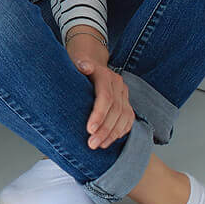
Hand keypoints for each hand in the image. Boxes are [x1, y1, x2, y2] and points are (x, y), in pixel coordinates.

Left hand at [66, 29, 132, 150]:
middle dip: (105, 130)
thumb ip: (80, 64)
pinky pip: (128, 119)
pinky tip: (111, 140)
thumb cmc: (78, 63)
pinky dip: (121, 131)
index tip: (89, 129)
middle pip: (116, 110)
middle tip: (92, 144)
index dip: (99, 114)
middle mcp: (118, 85)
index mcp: (106, 76)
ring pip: (124, 117)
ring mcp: (124, 94)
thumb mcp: (75, 61)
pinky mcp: (126, 101)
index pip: (106, 97)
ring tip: (99, 146)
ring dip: (112, 134)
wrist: (89, 58)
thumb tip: (84, 66)